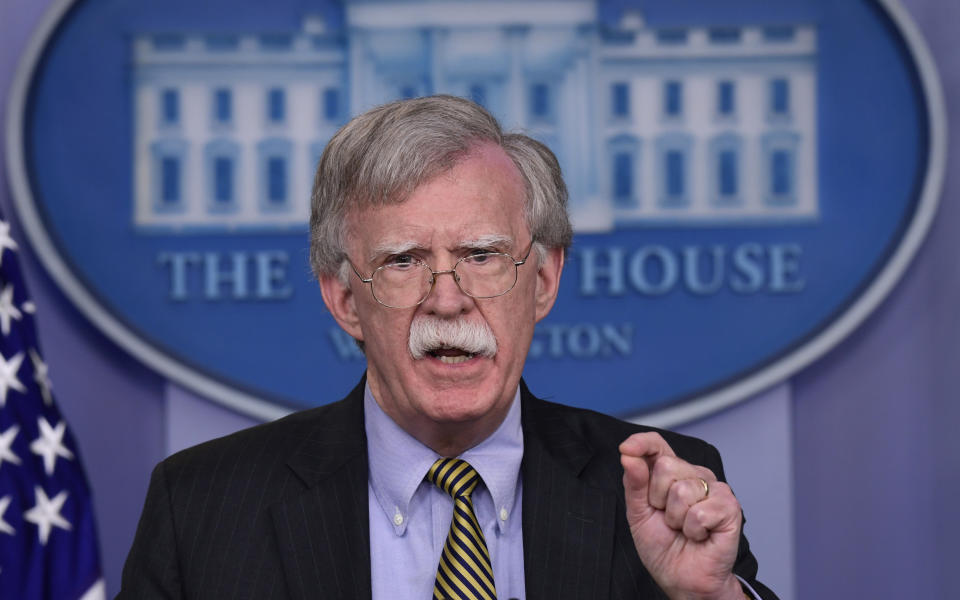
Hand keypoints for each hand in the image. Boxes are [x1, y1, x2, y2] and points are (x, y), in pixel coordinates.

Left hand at [620, 432, 744, 599]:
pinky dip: (693, 530)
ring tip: (684, 529)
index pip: (658, 444)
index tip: (626, 449)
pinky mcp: (729, 506)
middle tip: (667, 519)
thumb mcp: (638, 514)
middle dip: (657, 498)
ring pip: (682, 490)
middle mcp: (694, 475)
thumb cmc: (663, 548)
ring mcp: (714, 489)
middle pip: (665, 465)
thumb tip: (628, 456)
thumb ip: (634, 484)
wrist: (683, 579)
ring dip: (676, 519)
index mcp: (671, 474)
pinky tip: (700, 535)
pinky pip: (700, 512)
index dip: (642, 442)